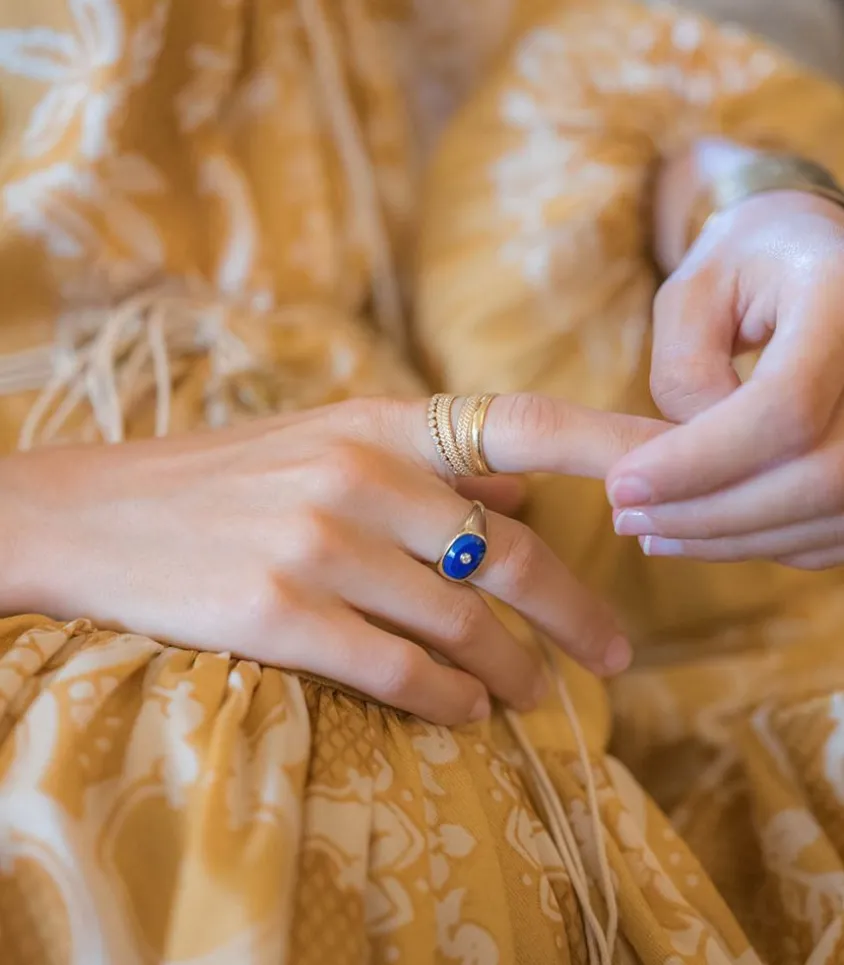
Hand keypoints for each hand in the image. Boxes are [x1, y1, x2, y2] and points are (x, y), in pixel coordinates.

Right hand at [2, 394, 660, 724]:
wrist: (95, 516)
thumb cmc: (224, 481)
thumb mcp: (327, 442)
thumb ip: (431, 462)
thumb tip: (527, 487)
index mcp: (380, 423)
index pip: (524, 423)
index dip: (612, 442)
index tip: (673, 472)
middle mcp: (360, 476)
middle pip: (510, 556)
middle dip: (575, 616)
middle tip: (613, 657)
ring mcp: (319, 545)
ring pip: (462, 624)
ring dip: (513, 671)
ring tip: (533, 695)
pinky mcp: (279, 613)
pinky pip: (398, 670)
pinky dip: (447, 700)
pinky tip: (466, 712)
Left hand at [608, 190, 843, 568]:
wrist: (818, 257)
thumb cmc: (750, 264)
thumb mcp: (696, 290)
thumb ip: (683, 370)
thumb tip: (683, 461)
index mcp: (843, 301)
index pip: (784, 408)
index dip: (699, 460)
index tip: (621, 485)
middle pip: (817, 476)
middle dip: (708, 512)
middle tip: (625, 517)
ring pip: (828, 512)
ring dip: (728, 538)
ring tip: (650, 529)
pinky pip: (834, 528)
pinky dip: (763, 541)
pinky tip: (703, 531)